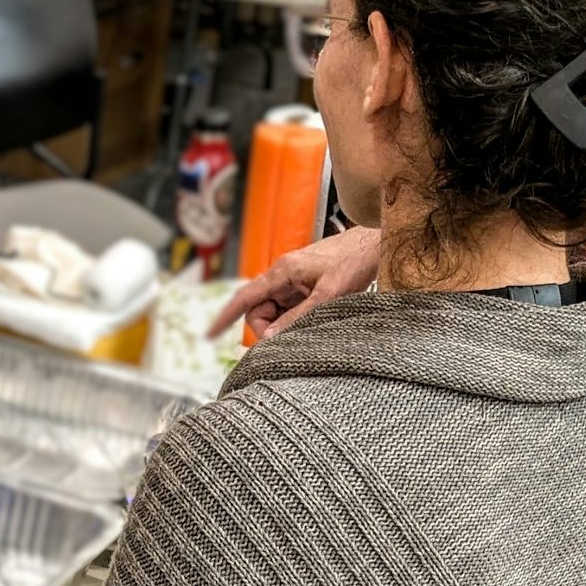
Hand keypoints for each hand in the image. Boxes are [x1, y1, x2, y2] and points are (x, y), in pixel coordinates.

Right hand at [208, 226, 381, 341]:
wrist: (375, 246)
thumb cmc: (353, 262)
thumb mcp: (327, 296)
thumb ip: (297, 317)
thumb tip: (271, 336)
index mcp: (282, 272)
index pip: (244, 297)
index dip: (225, 317)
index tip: (210, 334)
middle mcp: (283, 275)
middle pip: (258, 309)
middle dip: (266, 327)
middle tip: (287, 339)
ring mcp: (294, 280)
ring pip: (275, 310)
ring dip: (284, 323)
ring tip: (310, 324)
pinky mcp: (306, 285)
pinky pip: (290, 307)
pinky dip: (295, 319)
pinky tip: (313, 319)